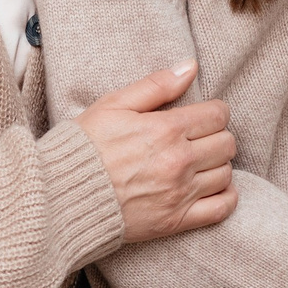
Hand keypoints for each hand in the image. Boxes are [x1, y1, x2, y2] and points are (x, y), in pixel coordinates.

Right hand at [80, 63, 238, 242]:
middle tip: (199, 138)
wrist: (61, 197)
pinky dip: (225, 197)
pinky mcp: (176, 221)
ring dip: (218, 165)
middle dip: (217, 136)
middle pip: (226, 143)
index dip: (215, 112)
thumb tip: (191, 66)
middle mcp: (178, 160)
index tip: (203, 116)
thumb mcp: (114, 104)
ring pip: (226, 174)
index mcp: (165, 129)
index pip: (218, 115)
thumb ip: (156, 85)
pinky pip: (221, 209)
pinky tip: (211, 188)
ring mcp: (179, 193)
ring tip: (199, 163)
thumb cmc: (84, 147)